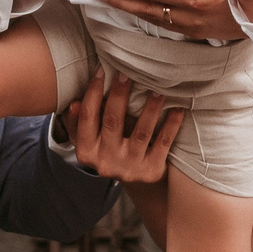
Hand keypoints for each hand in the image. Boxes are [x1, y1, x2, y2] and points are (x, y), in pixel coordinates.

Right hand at [64, 66, 180, 183]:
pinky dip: (171, 125)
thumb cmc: (108, 149)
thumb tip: (74, 103)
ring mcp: (130, 168)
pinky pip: (163, 143)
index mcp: (87, 152)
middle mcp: (106, 162)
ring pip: (141, 132)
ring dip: (150, 108)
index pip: (87, 117)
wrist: (134, 181)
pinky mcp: (151, 170)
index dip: (93, 92)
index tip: (102, 70)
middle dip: (120, 94)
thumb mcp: (88, 139)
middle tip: (127, 72)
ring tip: (157, 88)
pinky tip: (177, 108)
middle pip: (113, 121)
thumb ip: (78, 122)